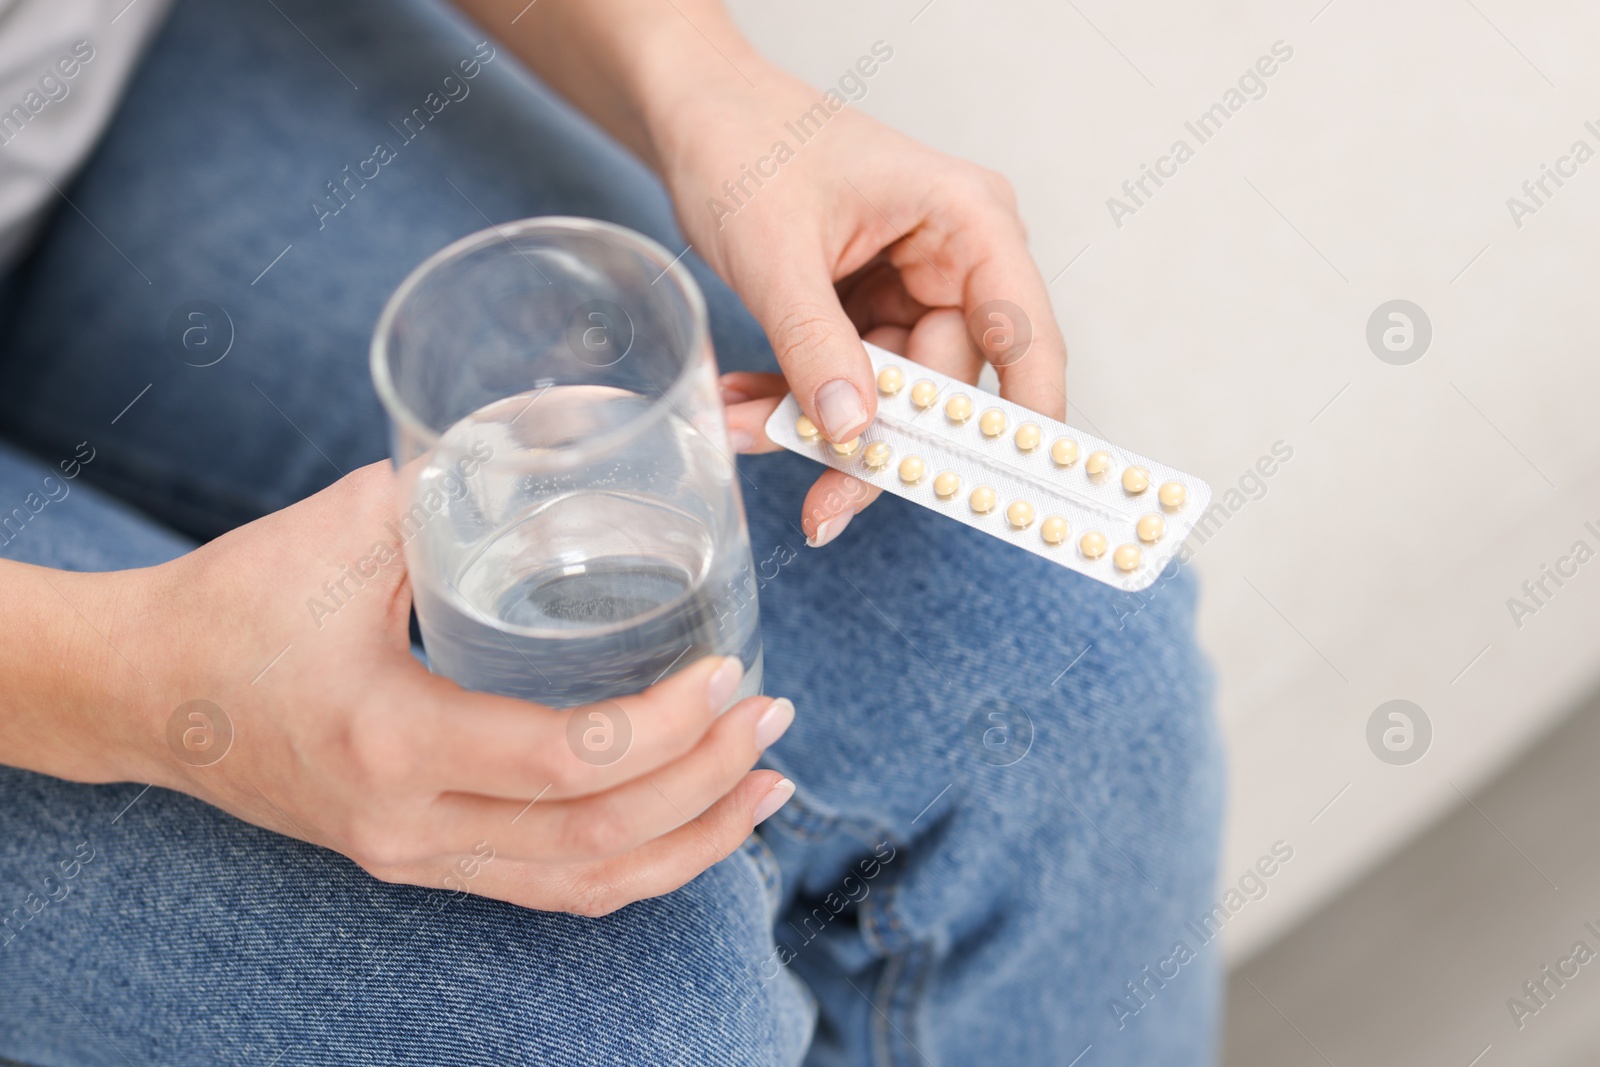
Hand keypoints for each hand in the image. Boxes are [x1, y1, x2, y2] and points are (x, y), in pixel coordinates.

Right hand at [61, 464, 795, 915]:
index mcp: (392, 737)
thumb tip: (563, 436)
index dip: (670, 727)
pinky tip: (688, 828)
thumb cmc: (234, 603)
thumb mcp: (341, 527)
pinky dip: (633, 867)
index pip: (569, 760)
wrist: (145, 694)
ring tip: (766, 787)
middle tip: (773, 719)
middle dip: (707, 784)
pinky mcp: (419, 860)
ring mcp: (413, 857)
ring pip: (582, 883)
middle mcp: (408, 823)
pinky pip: (546, 888)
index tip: (732, 674)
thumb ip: (453, 485)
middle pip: (596, 837)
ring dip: (690, 843)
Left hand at [657, 67, 1068, 545]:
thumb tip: (853, 431)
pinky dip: (796, 399)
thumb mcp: (777, 251)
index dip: (1023, 423)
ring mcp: (913, 288)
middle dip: (874, 442)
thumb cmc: (747, 140)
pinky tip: (746, 404)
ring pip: (888, 396)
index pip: (1024, 337)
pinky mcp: (869, 310)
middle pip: (946, 387)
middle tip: (822, 503)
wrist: (694, 114)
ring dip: (816, 422)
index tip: (999, 490)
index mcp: (968, 222)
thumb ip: (815, 343)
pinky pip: (848, 380)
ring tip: (744, 423)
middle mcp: (956, 259)